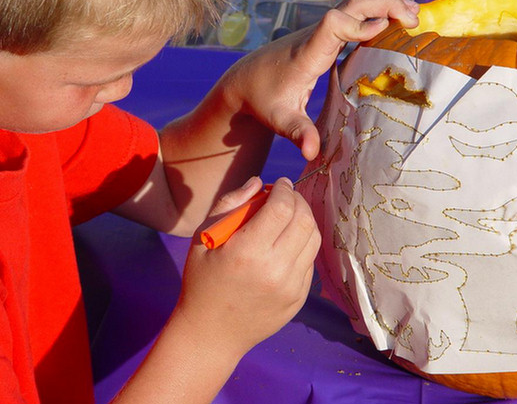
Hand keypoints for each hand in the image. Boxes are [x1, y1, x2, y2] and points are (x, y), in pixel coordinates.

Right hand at [173, 177, 320, 357]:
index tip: (280, 183)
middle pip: (304, 220)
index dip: (285, 190)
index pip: (282, 208)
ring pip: (313, 239)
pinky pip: (310, 261)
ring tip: (289, 215)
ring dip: (304, 220)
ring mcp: (291, 287)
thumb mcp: (203, 238)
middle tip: (287, 195)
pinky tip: (287, 241)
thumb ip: (230, 204)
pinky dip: (303, 243)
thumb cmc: (202, 281)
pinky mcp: (299, 298)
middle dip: (298, 200)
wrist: (211, 333)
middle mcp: (275, 270)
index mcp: (248, 252)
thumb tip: (259, 182)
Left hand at [221, 0, 418, 160]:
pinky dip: (378, 1)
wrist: (245, 81)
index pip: (332, 24)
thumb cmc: (263, 100)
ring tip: (416, 10)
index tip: (384, 28)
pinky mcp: (326, 33)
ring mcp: (321, 31)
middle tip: (414, 18)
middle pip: (350, 4)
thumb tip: (312, 153)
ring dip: (384, 0)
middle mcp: (316, 35)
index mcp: (307, 53)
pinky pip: (353, 10)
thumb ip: (297, 133)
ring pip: (354, 2)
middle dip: (383, 4)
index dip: (358, 22)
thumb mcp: (279, 119)